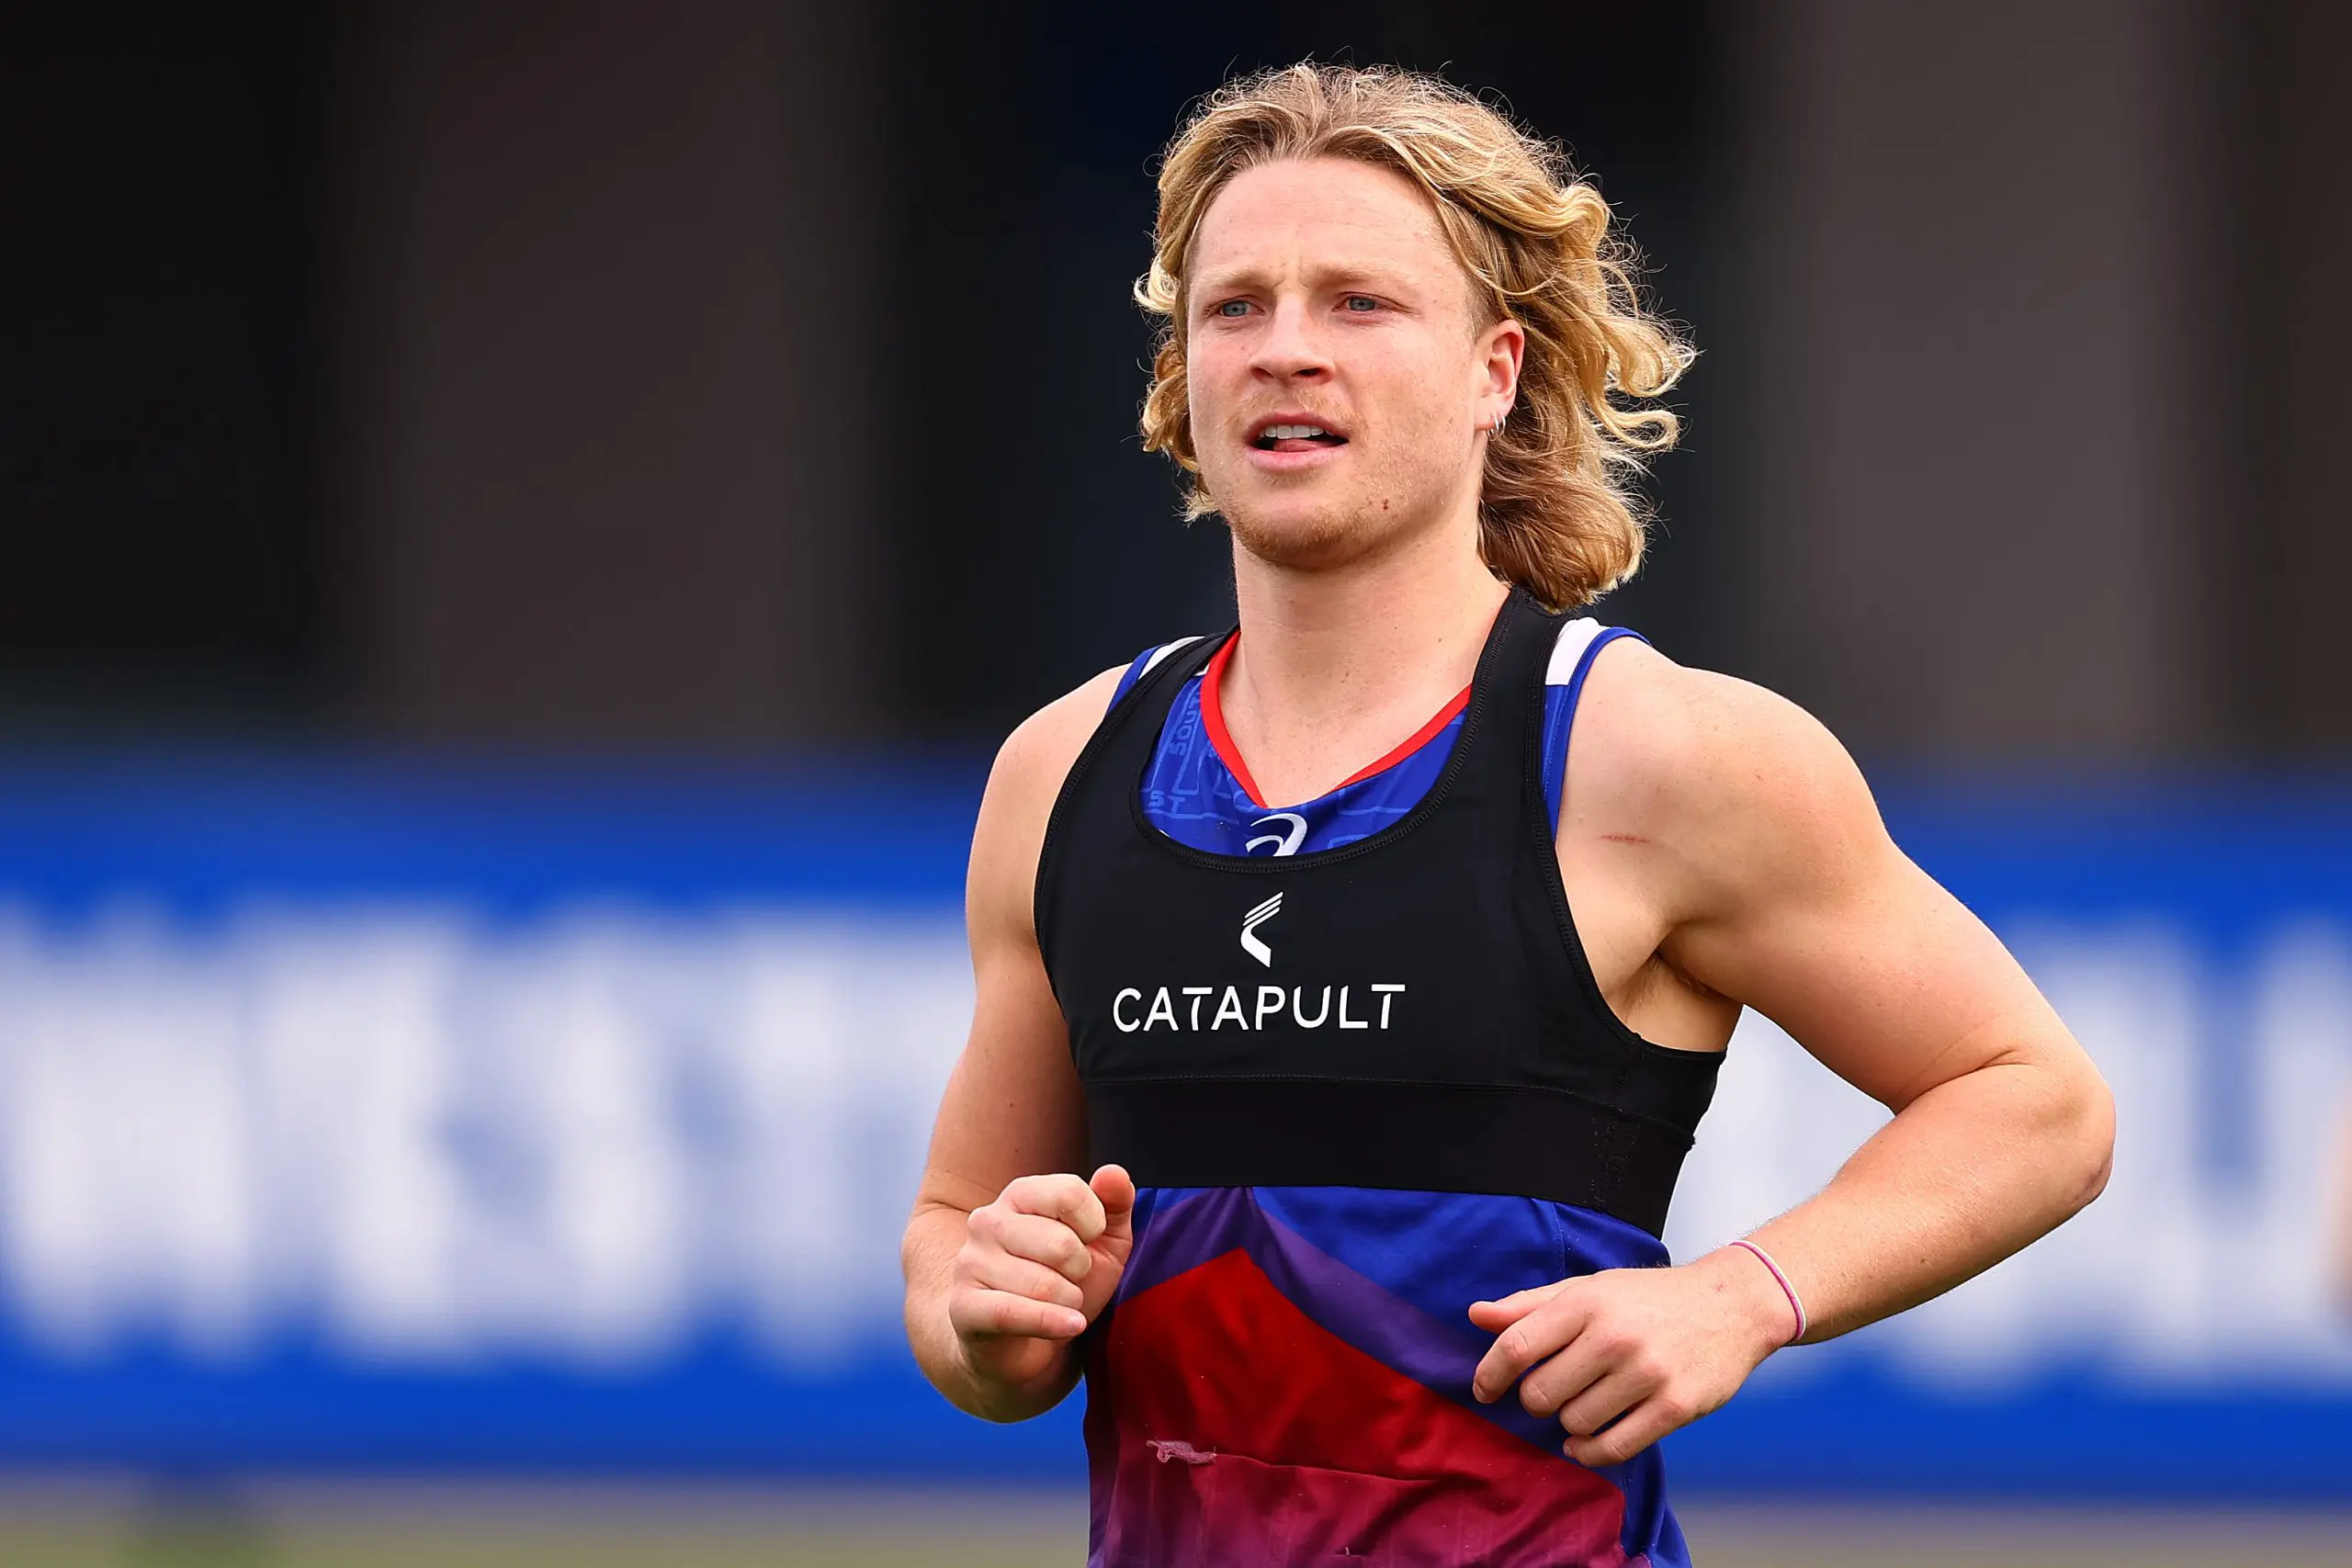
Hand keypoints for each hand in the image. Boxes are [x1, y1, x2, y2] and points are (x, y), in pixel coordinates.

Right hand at [948, 1165, 1135, 1390]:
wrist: (1026, 1344)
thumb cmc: (1064, 1282)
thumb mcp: (1103, 1243)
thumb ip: (1115, 1204)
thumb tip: (1113, 1173)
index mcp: (1019, 1194)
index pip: (1070, 1193)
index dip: (1094, 1226)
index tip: (1087, 1243)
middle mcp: (987, 1221)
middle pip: (1061, 1244)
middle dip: (1081, 1271)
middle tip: (1070, 1280)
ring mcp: (970, 1263)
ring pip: (1044, 1285)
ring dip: (1068, 1302)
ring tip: (1059, 1304)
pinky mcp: (963, 1306)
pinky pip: (1014, 1313)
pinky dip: (1052, 1324)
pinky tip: (1071, 1325)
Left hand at [1467, 1247, 1793, 1465]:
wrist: (1731, 1306)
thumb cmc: (1649, 1298)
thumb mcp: (1589, 1289)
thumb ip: (1530, 1305)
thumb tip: (1476, 1316)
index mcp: (1586, 1302)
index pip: (1517, 1347)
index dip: (1489, 1375)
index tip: (1484, 1391)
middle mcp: (1615, 1336)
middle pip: (1540, 1394)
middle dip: (1536, 1400)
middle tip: (1553, 1391)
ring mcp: (1647, 1374)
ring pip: (1575, 1423)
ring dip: (1569, 1422)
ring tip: (1583, 1403)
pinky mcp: (1676, 1407)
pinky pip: (1613, 1448)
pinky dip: (1589, 1451)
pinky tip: (1584, 1441)